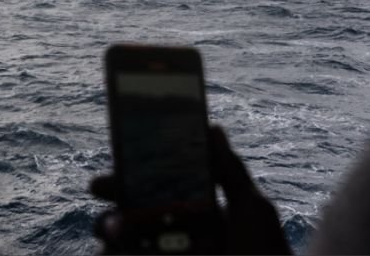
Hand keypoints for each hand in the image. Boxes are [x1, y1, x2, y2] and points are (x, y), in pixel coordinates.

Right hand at [91, 126, 292, 254]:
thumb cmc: (267, 254)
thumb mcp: (252, 210)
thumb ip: (229, 170)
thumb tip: (211, 126)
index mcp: (192, 214)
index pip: (149, 191)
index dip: (123, 181)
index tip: (102, 180)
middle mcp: (174, 239)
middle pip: (127, 218)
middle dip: (110, 208)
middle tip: (102, 198)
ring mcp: (168, 255)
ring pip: (122, 247)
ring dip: (111, 232)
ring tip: (115, 228)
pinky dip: (115, 255)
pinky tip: (112, 251)